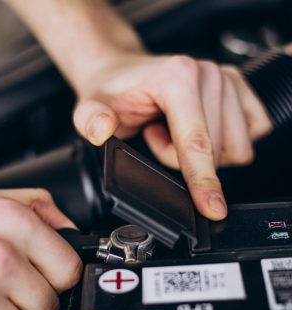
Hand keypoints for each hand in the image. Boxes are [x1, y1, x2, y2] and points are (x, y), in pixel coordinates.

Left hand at [73, 54, 271, 220]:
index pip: (197, 143)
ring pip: (234, 148)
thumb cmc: (111, 92)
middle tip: (156, 137)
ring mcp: (227, 79)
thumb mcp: (89, 108)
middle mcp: (209, 74)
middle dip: (183, 159)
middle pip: (216, 152)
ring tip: (171, 131)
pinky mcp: (239, 88)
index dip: (203, 181)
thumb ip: (91, 120)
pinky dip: (222, 143)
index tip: (213, 208)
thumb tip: (103, 129)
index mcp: (177, 78)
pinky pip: (250, 135)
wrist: (122, 72)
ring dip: (202, 152)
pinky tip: (194, 129)